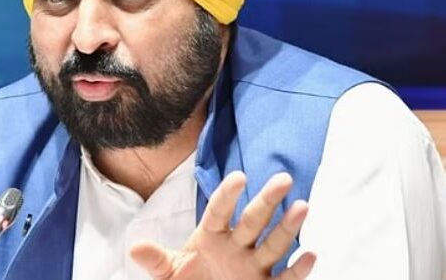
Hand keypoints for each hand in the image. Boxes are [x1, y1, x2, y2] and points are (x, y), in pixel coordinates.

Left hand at [130, 172, 315, 279]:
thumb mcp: (168, 273)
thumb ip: (156, 260)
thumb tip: (135, 248)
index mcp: (210, 237)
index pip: (218, 212)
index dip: (227, 196)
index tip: (239, 177)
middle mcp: (236, 247)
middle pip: (252, 221)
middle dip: (267, 201)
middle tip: (283, 178)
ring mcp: (253, 266)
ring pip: (273, 244)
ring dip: (287, 227)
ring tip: (302, 205)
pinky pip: (285, 278)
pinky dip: (298, 269)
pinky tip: (311, 253)